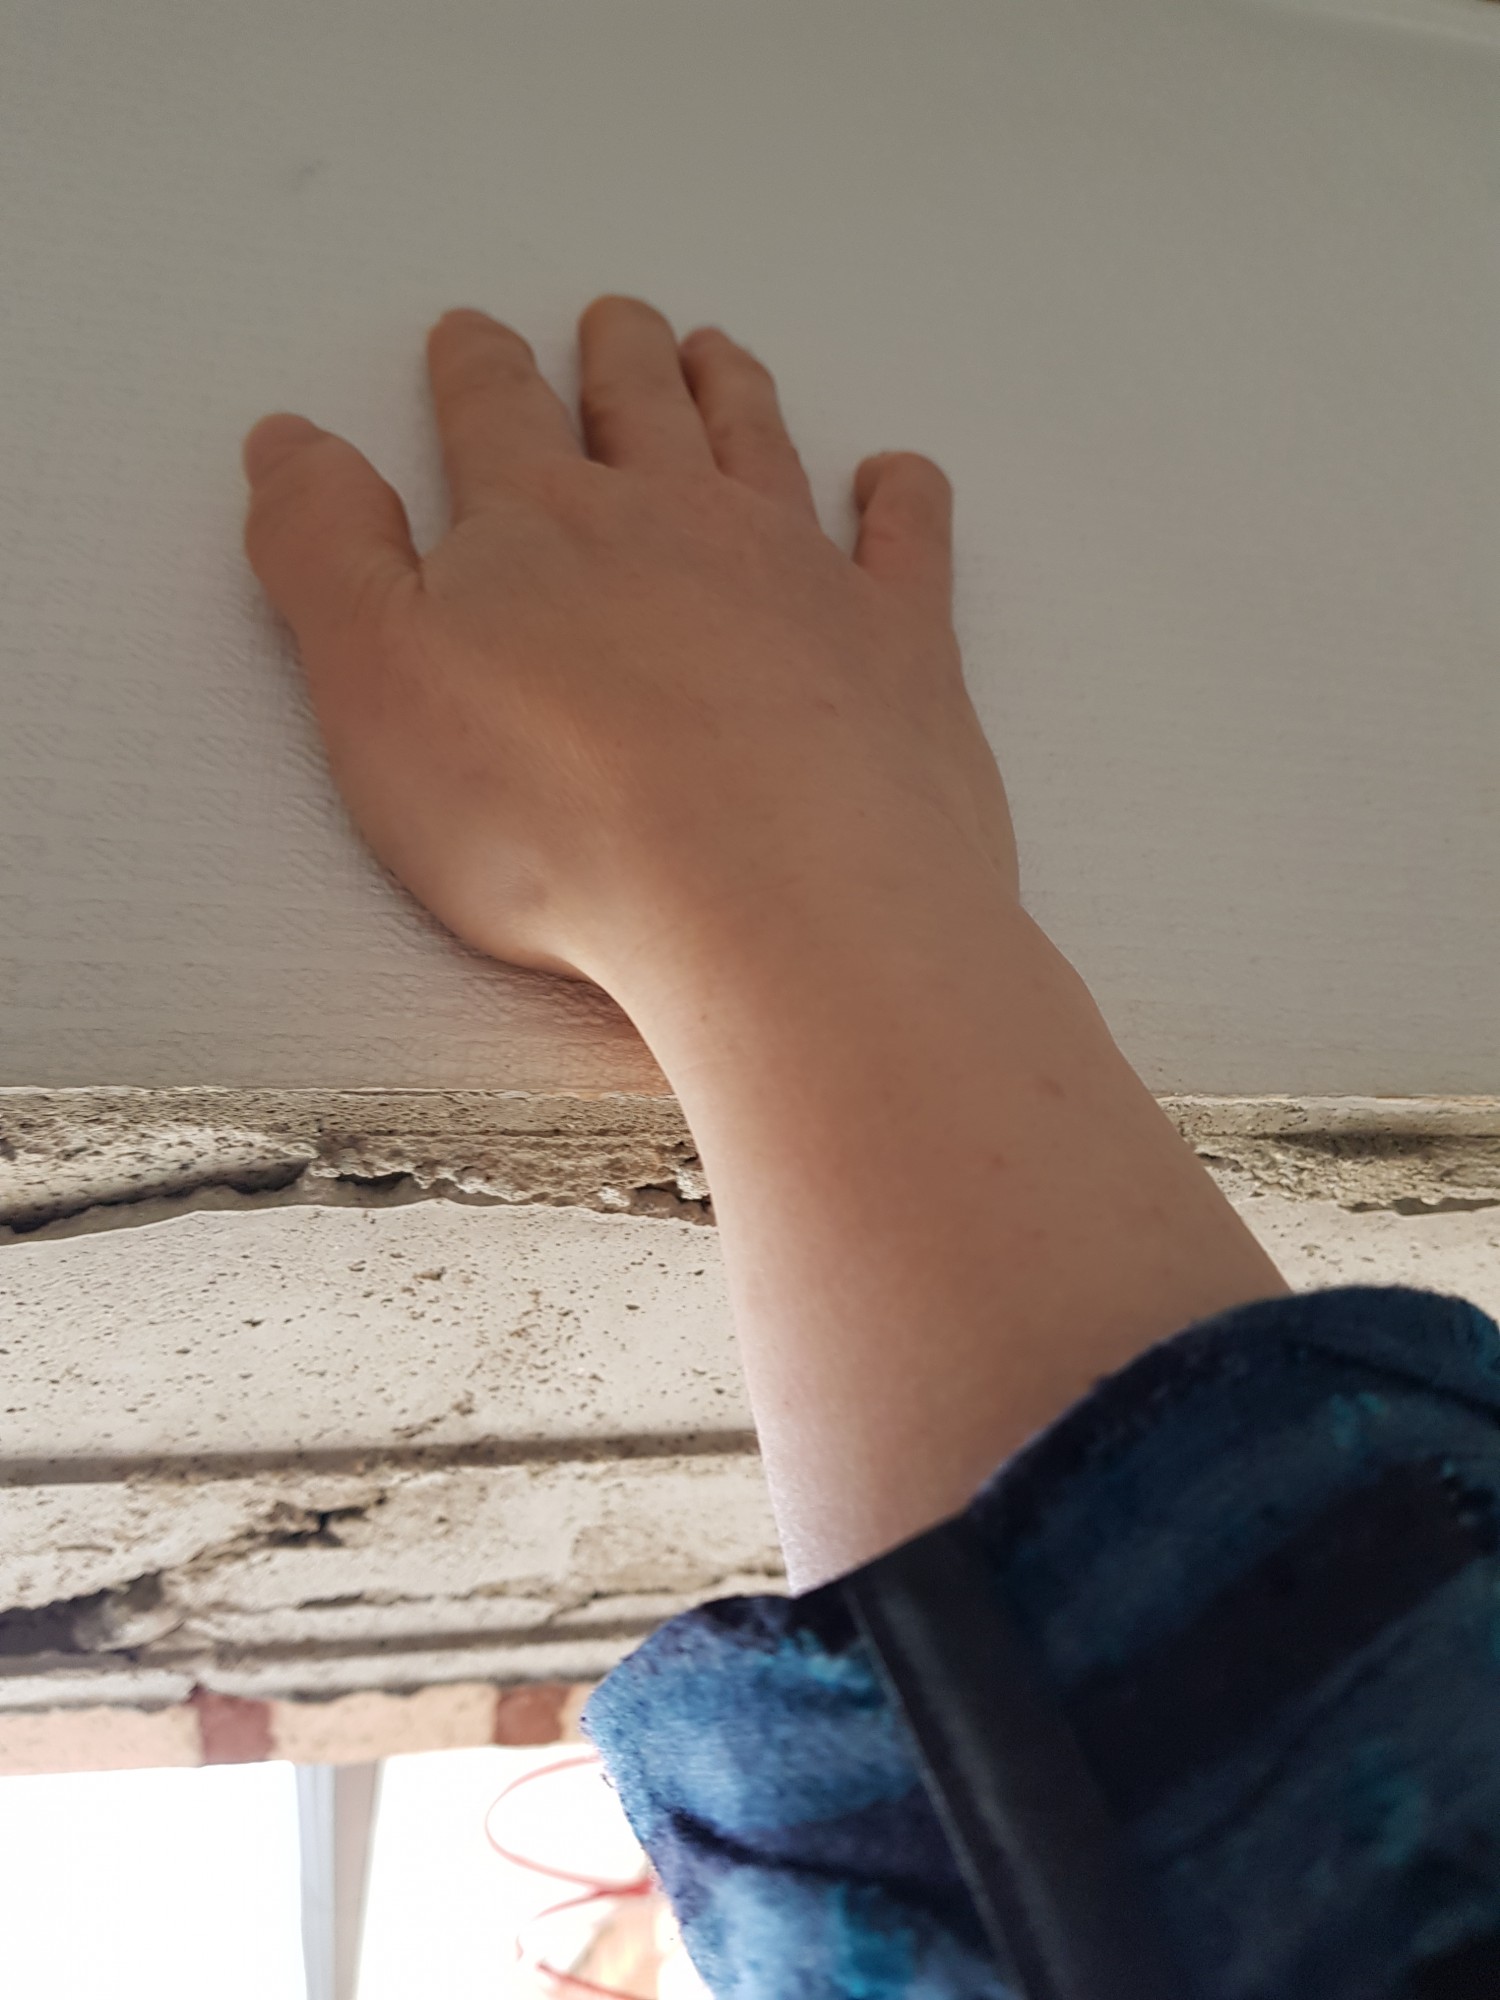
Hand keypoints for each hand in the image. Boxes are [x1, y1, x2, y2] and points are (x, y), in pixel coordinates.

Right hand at [241, 296, 1017, 996]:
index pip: (495, 415)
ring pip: (760, 446)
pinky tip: (895, 477)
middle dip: (618, 357)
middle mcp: (676, 520)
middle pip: (640, 408)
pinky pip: (909, 540)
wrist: (776, 905)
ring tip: (718, 353)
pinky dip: (902, 497)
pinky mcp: (898, 648)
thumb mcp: (378, 688)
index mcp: (541, 527)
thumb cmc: (561, 820)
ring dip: (734, 392)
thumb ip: (323, 555)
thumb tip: (287, 439)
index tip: (472, 333)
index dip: (477, 369)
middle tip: (616, 318)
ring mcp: (800, 574)